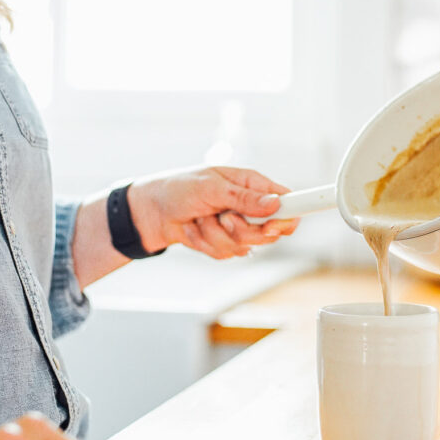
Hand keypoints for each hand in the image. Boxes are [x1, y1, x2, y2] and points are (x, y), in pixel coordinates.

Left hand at [128, 166, 298, 259]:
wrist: (152, 211)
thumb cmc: (179, 188)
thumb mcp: (211, 187)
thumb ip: (244, 198)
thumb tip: (274, 203)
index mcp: (252, 185)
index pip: (287, 201)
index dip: (287, 216)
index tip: (274, 225)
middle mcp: (249, 206)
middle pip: (269, 232)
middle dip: (242, 230)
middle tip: (224, 218)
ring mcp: (237, 227)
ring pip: (245, 246)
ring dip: (217, 235)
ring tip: (201, 219)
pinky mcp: (224, 243)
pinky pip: (226, 254)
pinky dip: (206, 243)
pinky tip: (195, 229)